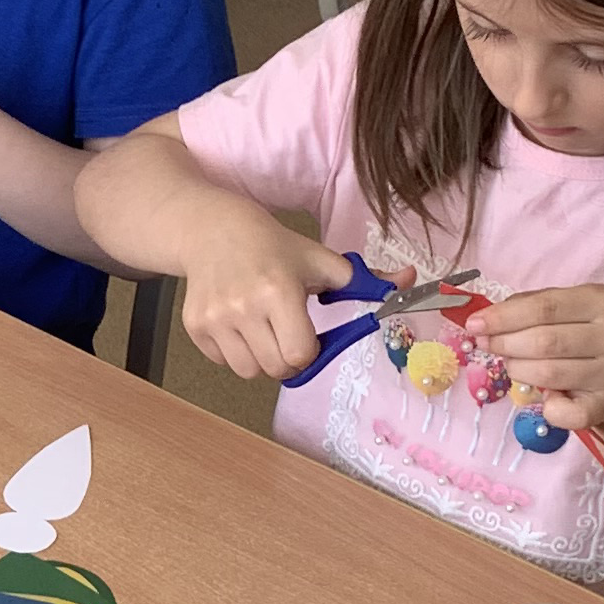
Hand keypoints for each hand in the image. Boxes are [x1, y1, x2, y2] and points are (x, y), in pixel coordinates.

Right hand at [181, 211, 350, 383]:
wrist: (212, 231)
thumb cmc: (273, 248)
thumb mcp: (320, 260)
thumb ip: (365, 279)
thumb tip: (408, 281)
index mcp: (278, 291)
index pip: (301, 354)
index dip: (310, 351)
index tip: (307, 335)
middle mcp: (243, 308)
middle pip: (276, 369)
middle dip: (287, 359)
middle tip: (285, 334)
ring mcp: (215, 319)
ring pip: (248, 372)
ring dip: (261, 359)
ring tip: (261, 330)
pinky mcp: (195, 327)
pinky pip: (223, 363)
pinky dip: (235, 353)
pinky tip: (238, 325)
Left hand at [475, 285, 603, 441]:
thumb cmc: (585, 338)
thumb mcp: (568, 311)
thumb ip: (530, 307)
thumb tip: (486, 320)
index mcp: (602, 301)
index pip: (544, 307)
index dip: (503, 317)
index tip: (475, 325)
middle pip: (543, 341)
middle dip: (505, 344)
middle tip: (488, 345)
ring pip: (547, 374)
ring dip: (518, 370)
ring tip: (514, 366)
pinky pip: (562, 412)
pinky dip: (545, 407)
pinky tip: (545, 397)